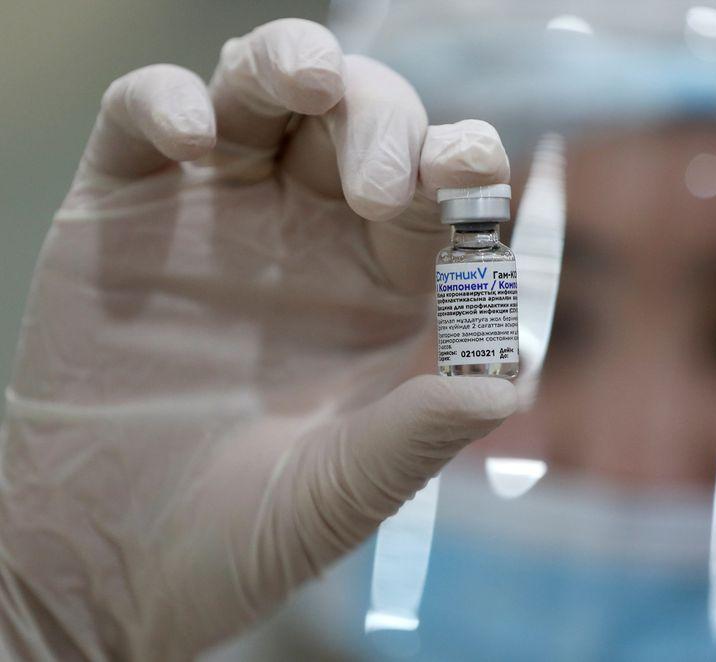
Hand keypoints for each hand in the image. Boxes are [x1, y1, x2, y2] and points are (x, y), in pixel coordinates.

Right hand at [0, 18, 514, 660]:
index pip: (434, 188)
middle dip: (380, 119)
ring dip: (290, 61)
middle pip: (360, 117)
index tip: (468, 168)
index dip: (458, 161)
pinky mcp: (121, 210)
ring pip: (261, 88)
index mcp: (381, 283)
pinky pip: (143, 115)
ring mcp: (214, 211)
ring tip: (306, 82)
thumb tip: (513, 380)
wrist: (110, 564)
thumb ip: (421, 430)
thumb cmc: (241, 532)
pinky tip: (193, 139)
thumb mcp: (345, 489)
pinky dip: (170, 102)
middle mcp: (308, 232)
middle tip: (380, 185)